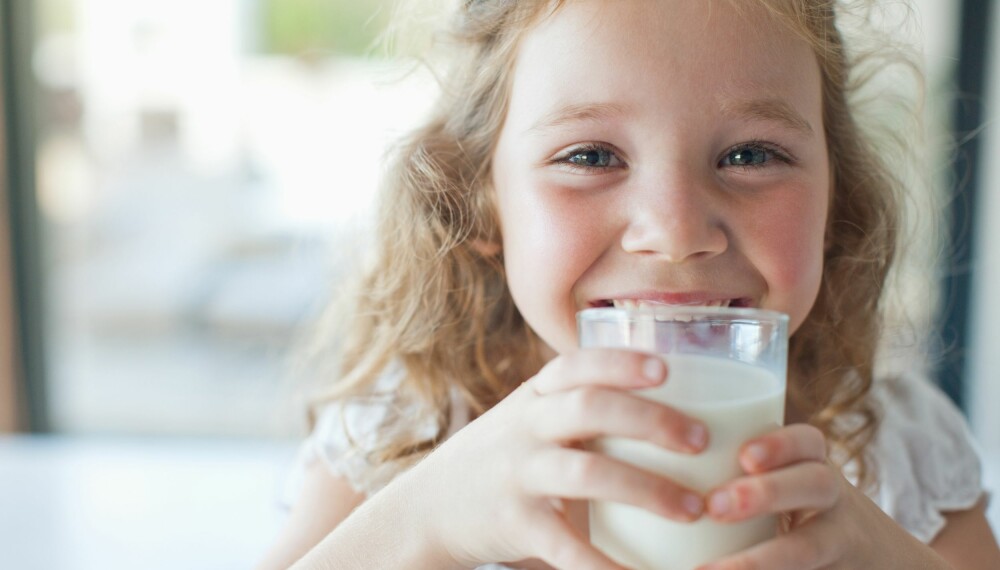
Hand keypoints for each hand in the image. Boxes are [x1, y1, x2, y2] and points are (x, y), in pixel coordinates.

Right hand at [401, 349, 709, 568]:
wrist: (428, 509)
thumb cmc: (502, 459)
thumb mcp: (528, 420)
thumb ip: (579, 407)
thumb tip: (669, 399)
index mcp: (535, 397)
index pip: (577, 364)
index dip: (621, 363)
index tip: (667, 368)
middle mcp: (525, 427)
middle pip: (589, 409)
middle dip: (650, 420)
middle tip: (701, 440)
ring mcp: (517, 475)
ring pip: (586, 474)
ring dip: (646, 489)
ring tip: (693, 508)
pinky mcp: (514, 524)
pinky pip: (566, 547)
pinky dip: (607, 565)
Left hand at [697, 424, 947, 569]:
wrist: (879, 566)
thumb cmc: (794, 516)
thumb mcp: (775, 488)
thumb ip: (719, 476)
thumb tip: (618, 458)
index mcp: (809, 467)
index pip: (807, 442)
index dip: (780, 444)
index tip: (744, 456)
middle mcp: (832, 502)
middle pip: (816, 484)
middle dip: (767, 493)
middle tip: (715, 505)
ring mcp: (841, 541)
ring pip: (813, 545)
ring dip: (763, 558)